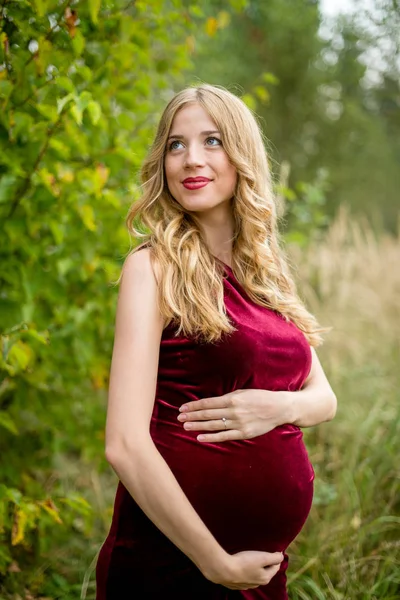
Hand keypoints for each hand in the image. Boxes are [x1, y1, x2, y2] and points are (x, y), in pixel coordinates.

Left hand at [177, 389, 291, 442]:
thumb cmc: (259, 397)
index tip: (182, 408)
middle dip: (192, 416)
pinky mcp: (244, 433)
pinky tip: (200, 437)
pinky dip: (211, 437)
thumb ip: (227, 397)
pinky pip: (224, 436)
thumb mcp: (243, 392)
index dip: (194, 406)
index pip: (208, 403)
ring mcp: (239, 423)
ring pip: (213, 425)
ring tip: (185, 427)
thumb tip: (210, 402)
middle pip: (208, 414)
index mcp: (233, 398)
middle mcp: (234, 411)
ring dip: (198, 426)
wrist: (279, 408)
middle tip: (179, 418)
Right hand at [203, 549, 283, 589]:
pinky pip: (245, 576)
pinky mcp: (237, 583)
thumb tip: (281, 556)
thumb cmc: (244, 563)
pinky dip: (246, 570)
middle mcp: (257, 584)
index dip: (276, 557)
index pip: (276, 567)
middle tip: (264, 552)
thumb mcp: (262, 557)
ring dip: (256, 567)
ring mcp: (246, 584)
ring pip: (255, 574)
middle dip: (266, 562)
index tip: (275, 549)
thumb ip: (274, 557)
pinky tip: (242, 564)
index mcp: (265, 578)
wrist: (224, 570)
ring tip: (252, 557)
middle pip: (266, 571)